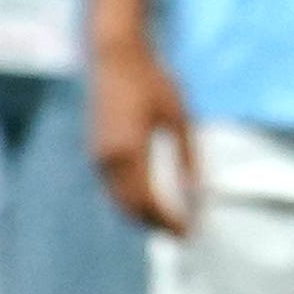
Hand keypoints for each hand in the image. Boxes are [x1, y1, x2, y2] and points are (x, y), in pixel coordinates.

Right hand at [92, 44, 194, 233]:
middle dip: (156, 225)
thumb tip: (198, 192)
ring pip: (119, 201)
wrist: (114, 58)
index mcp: (129, 153)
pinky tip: (150, 203)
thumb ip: (188, 157)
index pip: (148, 202)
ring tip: (171, 224)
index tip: (191, 232)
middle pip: (130, 208)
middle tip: (184, 235)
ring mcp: (97, 158)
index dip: (169, 222)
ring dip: (142, 216)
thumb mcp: (179, 117)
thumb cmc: (152, 81)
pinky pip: (113, 189)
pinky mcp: (95, 152)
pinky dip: (131, 202)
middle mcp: (107, 161)